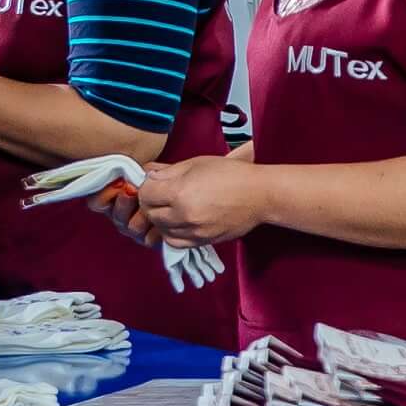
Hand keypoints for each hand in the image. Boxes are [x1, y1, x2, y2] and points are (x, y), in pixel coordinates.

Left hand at [128, 154, 264, 247]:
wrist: (260, 195)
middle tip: (162, 194)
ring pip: (160, 230)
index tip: (154, 184)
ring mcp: (193, 231)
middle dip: (151, 203)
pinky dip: (171, 233)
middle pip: (150, 213)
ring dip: (161, 219)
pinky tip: (180, 222)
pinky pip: (174, 242)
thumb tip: (148, 176)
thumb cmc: (231, 174)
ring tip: (172, 208)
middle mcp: (183, 214)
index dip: (146, 187)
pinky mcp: (202, 241)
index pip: (145, 194)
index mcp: (180, 192)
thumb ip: (167, 171)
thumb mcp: (196, 163)